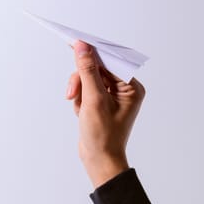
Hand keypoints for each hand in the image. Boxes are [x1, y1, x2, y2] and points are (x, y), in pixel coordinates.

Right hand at [66, 40, 145, 187]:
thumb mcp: (93, 99)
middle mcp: (124, 89)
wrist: (98, 160)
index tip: (75, 42)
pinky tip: (80, 112)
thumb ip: (87, 70)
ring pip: (87, 79)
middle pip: (96, 69)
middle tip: (72, 94)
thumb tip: (82, 46)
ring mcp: (112, 95)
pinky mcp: (100, 101)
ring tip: (77, 107)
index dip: (92, 53)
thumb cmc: (102, 135)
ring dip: (78, 91)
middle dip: (82, 82)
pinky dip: (79, 98)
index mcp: (131, 87)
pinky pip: (85, 89)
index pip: (109, 60)